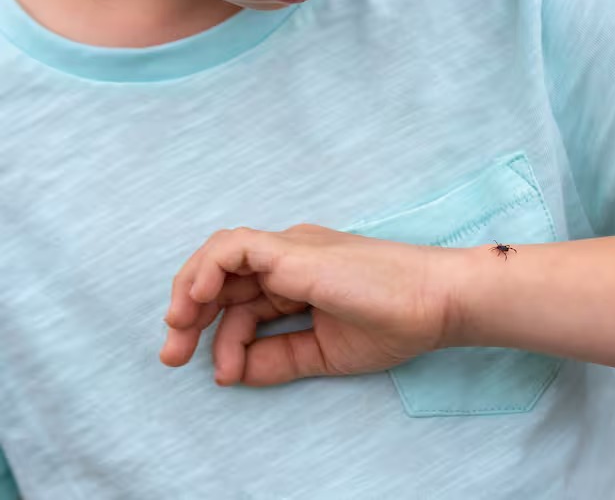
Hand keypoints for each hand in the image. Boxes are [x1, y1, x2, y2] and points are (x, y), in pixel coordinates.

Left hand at [159, 224, 455, 386]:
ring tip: (178, 333)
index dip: (221, 337)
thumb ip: (279, 359)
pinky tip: (196, 303)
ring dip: (189, 296)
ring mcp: (289, 250)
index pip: (242, 303)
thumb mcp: (323, 352)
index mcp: (297, 280)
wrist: (434, 303)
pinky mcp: (293, 249)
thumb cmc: (392, 323)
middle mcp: (287, 259)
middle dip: (190, 317)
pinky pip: (234, 248)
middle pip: (221, 280)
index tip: (219, 374)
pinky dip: (207, 270)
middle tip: (172, 356)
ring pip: (218, 258)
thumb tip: (231, 371)